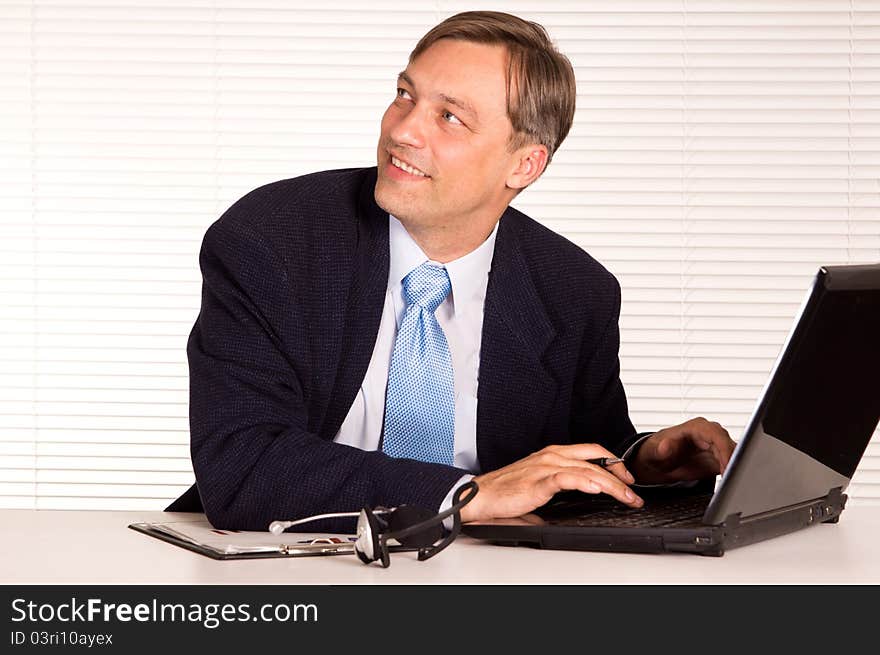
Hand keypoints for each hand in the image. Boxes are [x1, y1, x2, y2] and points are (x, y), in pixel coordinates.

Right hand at [459, 443, 642, 522]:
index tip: (627, 479)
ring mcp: (545, 467)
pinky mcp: (538, 481)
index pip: (592, 451)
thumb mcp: (539, 482)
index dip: (614, 463)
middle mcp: (552, 456)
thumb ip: (560, 484)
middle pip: (595, 459)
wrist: (480, 495)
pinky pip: (567, 478)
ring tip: (626, 497)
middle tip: (634, 492)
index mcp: (553, 454)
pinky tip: (597, 489)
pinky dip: (585, 482)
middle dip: (620, 475)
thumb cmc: (506, 491)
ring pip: (587, 470)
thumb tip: (584, 493)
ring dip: (611, 484)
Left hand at [628, 417, 735, 484]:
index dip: (724, 449)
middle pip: (729, 444)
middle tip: (733, 479)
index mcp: (695, 428)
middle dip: (734, 461)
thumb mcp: (653, 451)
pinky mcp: (718, 458)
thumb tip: (665, 446)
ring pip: (734, 454)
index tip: (727, 466)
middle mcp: (708, 435)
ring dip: (736, 468)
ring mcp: (715, 446)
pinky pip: (731, 463)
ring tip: (733, 483)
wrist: (656, 463)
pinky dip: (733, 472)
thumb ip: (660, 448)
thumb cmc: (655, 452)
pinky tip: (730, 483)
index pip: (716, 434)